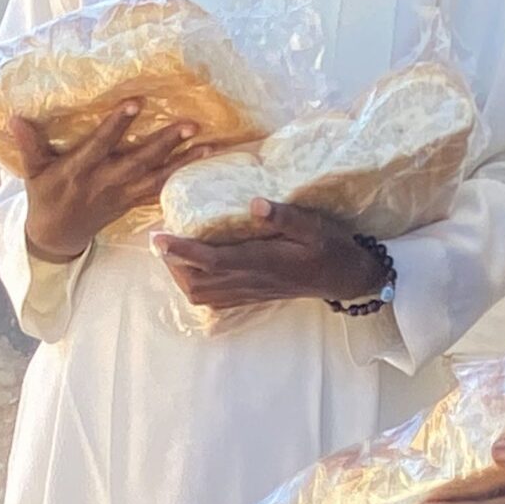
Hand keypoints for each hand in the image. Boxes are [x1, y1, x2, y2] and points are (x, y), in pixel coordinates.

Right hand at [14, 105, 208, 265]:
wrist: (57, 236)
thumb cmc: (45, 197)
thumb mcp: (32, 172)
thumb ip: (28, 145)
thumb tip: (14, 117)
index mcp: (79, 171)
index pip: (101, 144)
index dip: (118, 125)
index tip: (136, 103)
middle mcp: (105, 182)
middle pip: (139, 161)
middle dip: (165, 143)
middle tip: (190, 124)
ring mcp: (121, 195)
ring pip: (156, 178)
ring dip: (183, 161)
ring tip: (207, 145)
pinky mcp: (131, 203)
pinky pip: (160, 191)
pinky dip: (180, 178)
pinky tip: (201, 164)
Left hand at [152, 202, 386, 310]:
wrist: (346, 279)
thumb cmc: (331, 248)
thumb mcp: (315, 225)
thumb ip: (285, 216)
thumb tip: (255, 203)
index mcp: (262, 260)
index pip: (211, 259)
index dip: (181, 249)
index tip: (158, 236)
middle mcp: (251, 280)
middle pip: (197, 281)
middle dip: (172, 263)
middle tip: (161, 239)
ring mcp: (250, 292)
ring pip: (202, 294)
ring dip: (180, 276)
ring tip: (172, 253)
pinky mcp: (253, 296)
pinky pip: (215, 300)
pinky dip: (196, 287)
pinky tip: (193, 270)